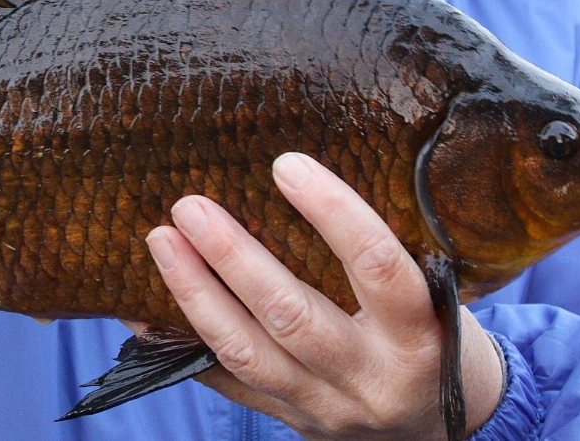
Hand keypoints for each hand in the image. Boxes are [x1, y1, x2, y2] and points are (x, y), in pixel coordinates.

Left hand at [141, 152, 503, 439]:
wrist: (438, 433)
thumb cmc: (434, 340)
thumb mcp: (438, 297)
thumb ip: (382, 254)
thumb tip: (298, 173)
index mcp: (419, 335)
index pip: (378, 266)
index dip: (333, 212)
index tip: (286, 165)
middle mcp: (369, 376)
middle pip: (291, 316)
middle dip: (234, 258)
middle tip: (190, 207)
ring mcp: (323, 405)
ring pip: (247, 353)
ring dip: (196, 294)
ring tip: (161, 242)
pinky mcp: (288, 418)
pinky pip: (225, 381)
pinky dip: (179, 341)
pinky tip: (141, 306)